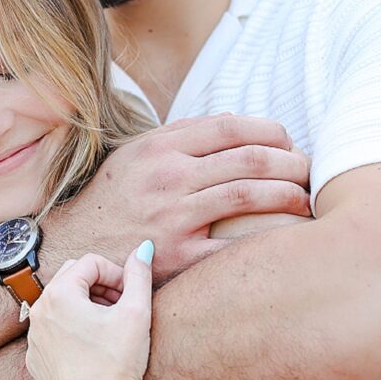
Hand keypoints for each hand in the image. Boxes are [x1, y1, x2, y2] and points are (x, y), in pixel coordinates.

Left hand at [25, 244, 153, 379]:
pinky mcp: (35, 362)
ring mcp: (34, 339)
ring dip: (86, 307)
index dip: (117, 273)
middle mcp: (38, 313)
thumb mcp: (137, 312)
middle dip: (99, 286)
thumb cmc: (119, 363)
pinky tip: (94, 349)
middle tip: (123, 306)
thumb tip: (144, 247)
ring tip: (111, 327)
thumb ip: (140, 274)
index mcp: (59, 295)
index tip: (132, 294)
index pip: (91, 262)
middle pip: (72, 279)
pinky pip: (52, 333)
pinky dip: (72, 331)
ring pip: (61, 306)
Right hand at [49, 115, 310, 282]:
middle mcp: (170, 177)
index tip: (289, 141)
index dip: (271, 131)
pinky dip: (269, 240)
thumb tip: (230, 121)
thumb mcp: (134, 155)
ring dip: (290, 195)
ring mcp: (175, 217)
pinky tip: (288, 240)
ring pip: (250, 195)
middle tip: (309, 171)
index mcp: (161, 148)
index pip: (231, 126)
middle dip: (292, 162)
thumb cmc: (109, 201)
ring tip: (306, 200)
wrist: (70, 251)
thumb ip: (179, 135)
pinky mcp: (179, 257)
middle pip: (250, 158)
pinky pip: (236, 246)